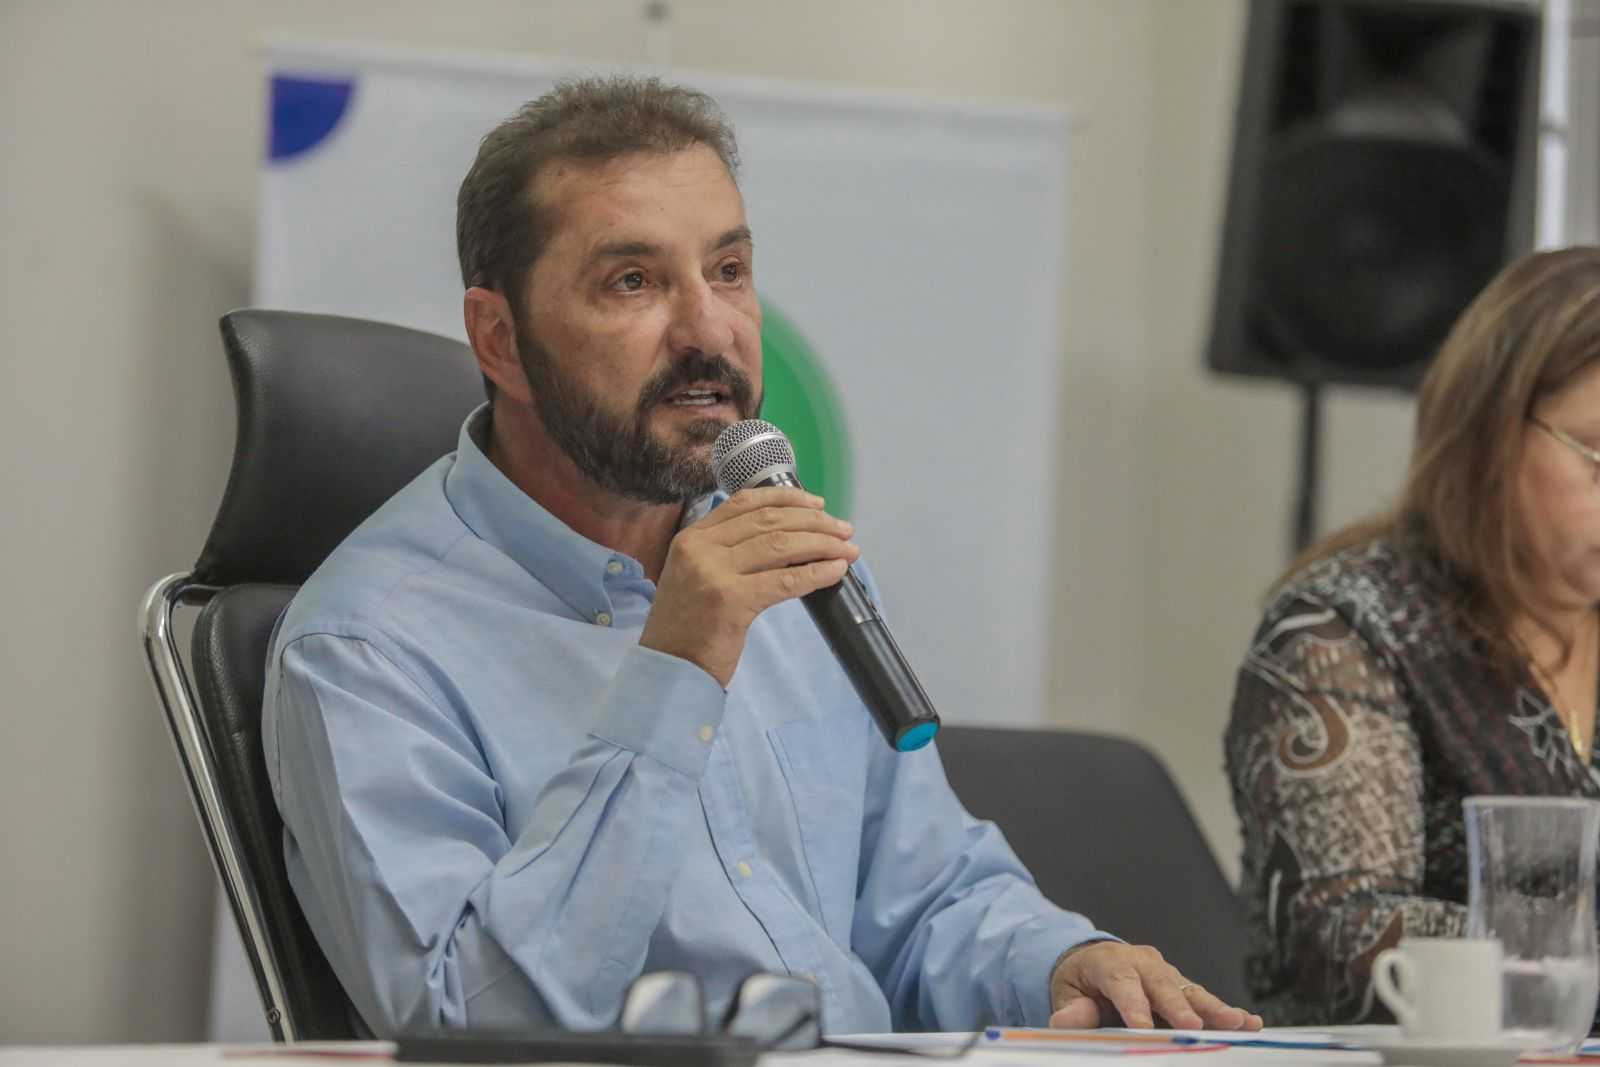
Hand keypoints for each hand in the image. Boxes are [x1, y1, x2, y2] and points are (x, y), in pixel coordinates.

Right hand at [640, 487, 859, 686]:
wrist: (669, 667)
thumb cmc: (689, 626)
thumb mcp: (699, 575)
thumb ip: (729, 552)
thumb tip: (788, 536)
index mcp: (691, 536)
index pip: (745, 502)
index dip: (787, 498)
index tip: (817, 504)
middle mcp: (700, 547)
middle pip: (768, 521)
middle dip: (814, 522)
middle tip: (844, 530)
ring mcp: (713, 572)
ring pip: (780, 545)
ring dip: (822, 544)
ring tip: (848, 549)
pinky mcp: (730, 600)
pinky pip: (785, 580)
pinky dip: (816, 572)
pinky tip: (836, 571)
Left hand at [1049, 942, 1263, 1030]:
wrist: (1095, 964)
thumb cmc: (1081, 983)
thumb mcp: (1068, 994)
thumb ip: (1072, 1010)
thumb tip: (1065, 1020)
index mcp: (1110, 962)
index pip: (1121, 983)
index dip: (1132, 1006)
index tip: (1141, 1028)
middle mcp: (1143, 964)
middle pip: (1162, 986)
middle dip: (1178, 1008)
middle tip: (1193, 1029)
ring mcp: (1166, 974)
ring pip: (1190, 992)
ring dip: (1214, 1009)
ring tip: (1238, 1023)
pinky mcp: (1182, 988)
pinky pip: (1204, 1001)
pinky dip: (1225, 1012)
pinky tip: (1249, 1023)